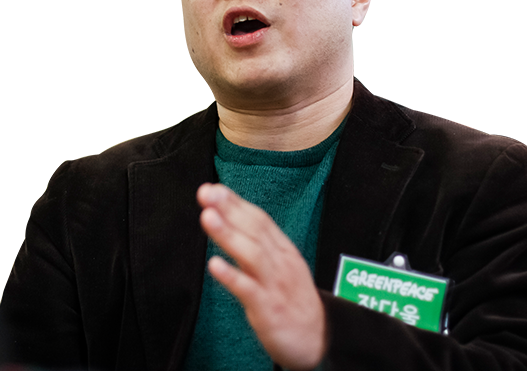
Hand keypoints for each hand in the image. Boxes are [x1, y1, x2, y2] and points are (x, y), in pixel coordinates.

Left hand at [197, 183, 326, 370]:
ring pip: (251, 253)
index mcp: (282, 249)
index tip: (213, 189)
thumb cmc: (293, 299)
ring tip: (207, 217)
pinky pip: (249, 290)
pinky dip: (231, 276)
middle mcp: (280, 261)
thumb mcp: (281, 266)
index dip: (236, 202)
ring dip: (228, 234)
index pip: (258, 219)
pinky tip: (214, 265)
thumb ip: (258, 245)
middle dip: (229, 209)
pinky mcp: (269, 309)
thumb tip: (231, 223)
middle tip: (207, 193)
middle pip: (254, 229)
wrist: (319, 338)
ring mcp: (275, 283)